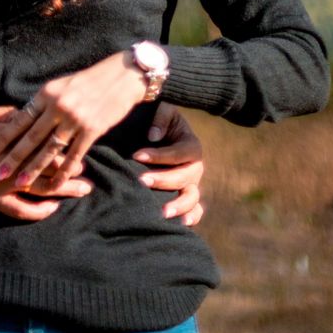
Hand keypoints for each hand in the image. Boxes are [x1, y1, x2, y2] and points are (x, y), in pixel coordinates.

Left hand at [0, 52, 148, 185]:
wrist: (119, 77)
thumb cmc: (87, 81)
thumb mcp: (60, 85)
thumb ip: (43, 102)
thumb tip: (24, 117)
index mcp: (46, 93)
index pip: (20, 119)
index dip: (3, 136)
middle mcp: (57, 106)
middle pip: (30, 137)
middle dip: (13, 157)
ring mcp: (74, 119)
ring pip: (50, 149)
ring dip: (34, 168)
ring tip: (20, 182)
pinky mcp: (91, 130)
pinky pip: (74, 154)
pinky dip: (63, 171)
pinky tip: (55, 184)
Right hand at [0, 106, 93, 220]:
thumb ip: (2, 115)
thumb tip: (23, 111)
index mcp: (5, 137)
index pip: (40, 138)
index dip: (60, 141)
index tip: (78, 141)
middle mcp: (7, 160)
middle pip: (45, 163)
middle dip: (68, 166)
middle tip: (87, 170)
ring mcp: (0, 181)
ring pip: (39, 186)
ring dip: (62, 188)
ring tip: (81, 190)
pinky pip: (19, 209)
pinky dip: (36, 211)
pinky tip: (51, 210)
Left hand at [133, 102, 204, 226]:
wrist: (156, 133)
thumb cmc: (158, 119)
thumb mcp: (162, 108)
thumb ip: (161, 118)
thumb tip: (153, 137)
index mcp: (191, 145)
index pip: (179, 153)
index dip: (159, 155)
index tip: (137, 155)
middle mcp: (194, 167)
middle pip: (185, 177)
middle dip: (164, 180)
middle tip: (142, 181)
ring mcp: (192, 184)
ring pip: (192, 197)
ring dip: (179, 205)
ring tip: (163, 212)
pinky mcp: (186, 195)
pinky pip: (195, 210)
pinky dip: (191, 218)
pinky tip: (180, 224)